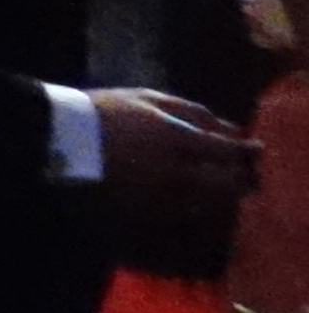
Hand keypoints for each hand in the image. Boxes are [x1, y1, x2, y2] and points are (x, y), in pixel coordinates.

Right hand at [94, 86, 256, 249]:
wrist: (56, 143)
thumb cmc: (102, 112)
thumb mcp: (145, 98)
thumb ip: (190, 111)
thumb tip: (229, 127)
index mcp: (176, 139)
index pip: (228, 152)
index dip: (247, 152)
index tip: (256, 150)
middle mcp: (175, 173)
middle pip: (225, 185)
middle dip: (243, 181)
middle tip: (248, 176)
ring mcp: (161, 197)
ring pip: (208, 204)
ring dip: (222, 196)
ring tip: (223, 187)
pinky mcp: (146, 215)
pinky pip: (184, 214)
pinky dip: (196, 206)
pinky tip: (192, 197)